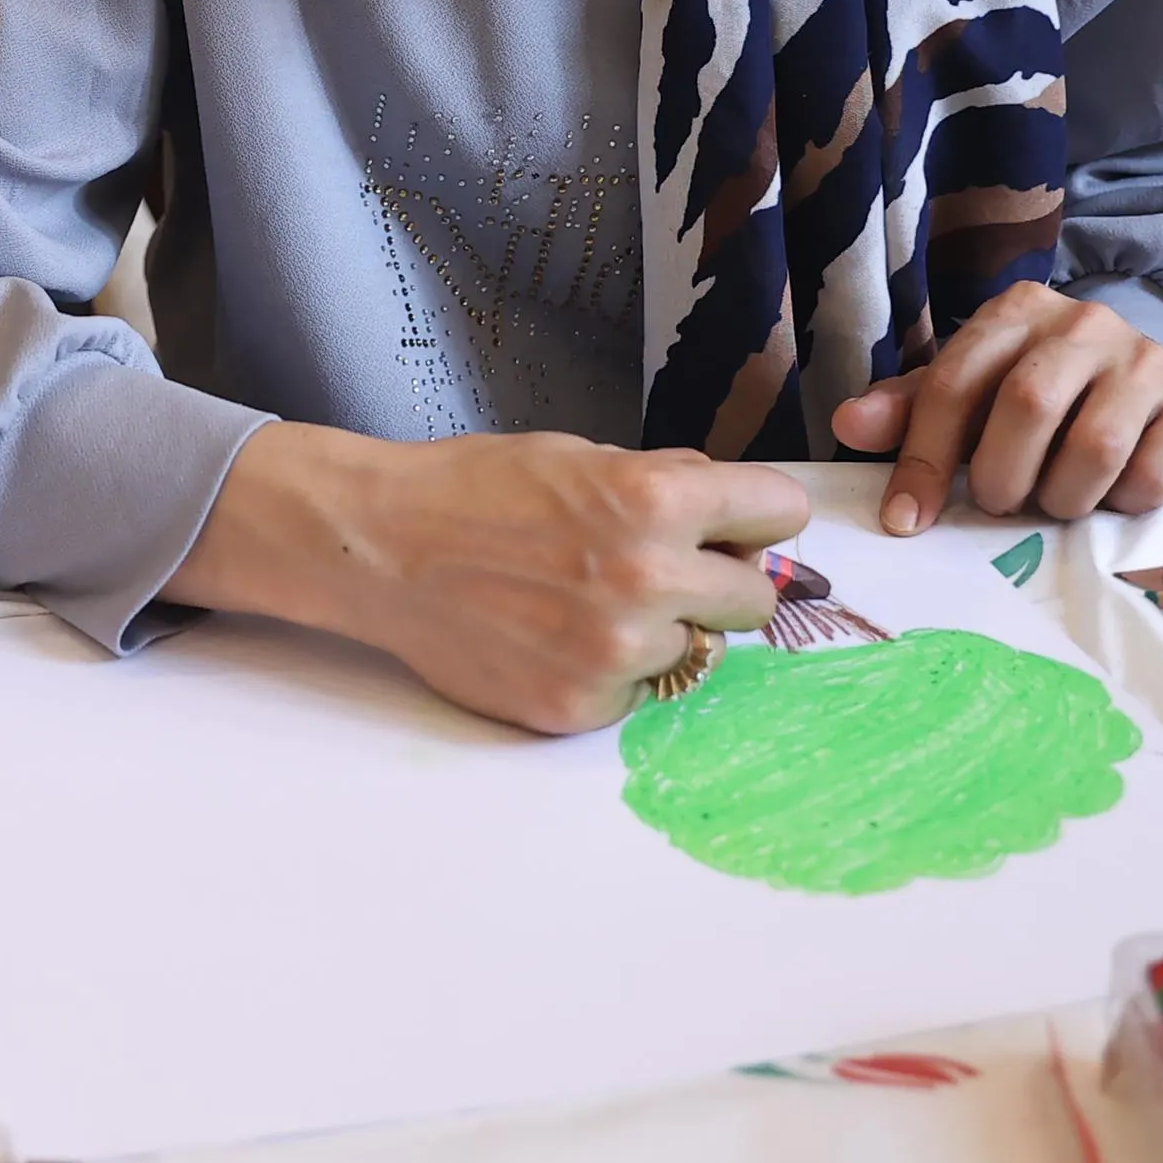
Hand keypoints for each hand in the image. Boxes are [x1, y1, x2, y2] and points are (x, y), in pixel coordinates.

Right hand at [162, 425, 810, 735]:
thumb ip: (667, 483)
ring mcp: (615, 652)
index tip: (739, 525)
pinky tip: (556, 637)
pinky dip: (612, 671)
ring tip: (589, 604)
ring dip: (662, 631)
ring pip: (697, 651)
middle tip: (664, 571)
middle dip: (718, 581)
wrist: (382, 547)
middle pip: (754, 599)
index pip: (780, 512)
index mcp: (654, 500)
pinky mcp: (580, 705)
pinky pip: (638, 692)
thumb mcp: (582, 456)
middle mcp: (647, 579)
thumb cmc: (475, 489)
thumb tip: (737, 516)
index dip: (756, 516)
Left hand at [831, 280, 1162, 535]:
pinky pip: (1153, 477)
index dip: (926, 459)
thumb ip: (912, 409)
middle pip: (1027, 407)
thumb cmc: (1047, 395)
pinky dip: (1123, 504)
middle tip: (1004, 503)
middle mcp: (1085, 322)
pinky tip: (1117, 492)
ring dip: (1065, 497)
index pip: (956, 383)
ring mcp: (1150, 358)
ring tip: (1060, 497)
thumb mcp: (975, 393)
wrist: (1156, 385)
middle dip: (1003, 477)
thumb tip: (849, 424)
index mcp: (1017, 311)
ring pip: (1094, 447)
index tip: (906, 520)